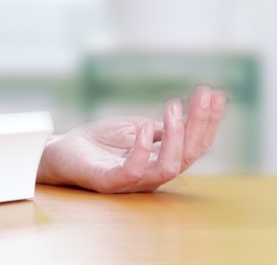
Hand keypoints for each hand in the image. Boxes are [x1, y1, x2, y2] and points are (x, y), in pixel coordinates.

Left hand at [36, 85, 225, 192]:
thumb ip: (161, 129)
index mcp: (161, 160)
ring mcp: (132, 180)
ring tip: (174, 107)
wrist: (61, 150)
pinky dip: (141, 150)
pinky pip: (132, 172)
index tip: (216, 94)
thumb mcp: (135, 128)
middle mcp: (152, 174)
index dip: (207, 122)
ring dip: (176, 136)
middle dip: (200, 124)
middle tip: (205, 96)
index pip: (193, 145)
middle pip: (189, 156)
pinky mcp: (108, 181)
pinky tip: (144, 127)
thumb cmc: (99, 141)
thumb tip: (187, 118)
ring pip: (168, 168)